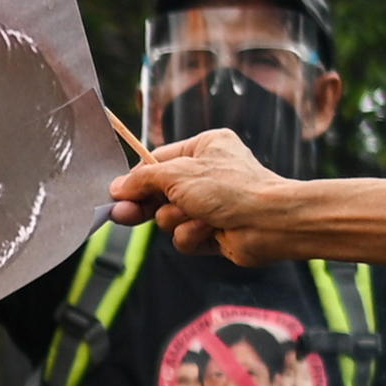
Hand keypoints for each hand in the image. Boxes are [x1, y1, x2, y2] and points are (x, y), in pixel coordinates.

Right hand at [110, 130, 306, 260]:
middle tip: (123, 215)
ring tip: (199, 217)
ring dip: (178, 220)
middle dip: (145, 206)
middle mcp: (207, 174)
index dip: (137, 179)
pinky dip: (193, 235)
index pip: (157, 162)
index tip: (117, 194)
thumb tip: (116, 187)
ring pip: (169, 218)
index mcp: (204, 148)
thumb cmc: (230, 188)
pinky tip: (210, 231)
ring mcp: (211, 205)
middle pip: (159, 192)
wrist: (270, 222)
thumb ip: (143, 180)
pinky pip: (184, 236)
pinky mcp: (213, 231)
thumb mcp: (177, 174)